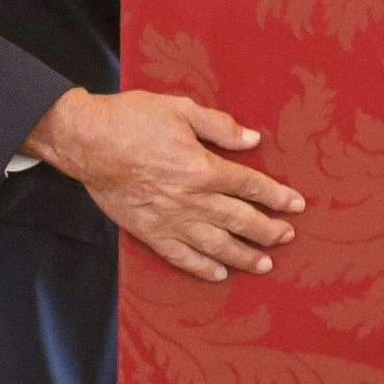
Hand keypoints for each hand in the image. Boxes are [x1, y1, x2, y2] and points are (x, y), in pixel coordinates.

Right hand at [24, 89, 303, 282]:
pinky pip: (182, 257)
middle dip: (269, 230)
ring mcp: (171, 220)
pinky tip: (219, 273)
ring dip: (244, 256)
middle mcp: (192, 199)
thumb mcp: (180, 109)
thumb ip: (219, 126)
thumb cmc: (131, 120)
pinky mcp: (150, 232)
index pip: (251, 186)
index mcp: (203, 168)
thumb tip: (252, 140)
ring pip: (217, 245)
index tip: (296, 205)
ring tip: (264, 263)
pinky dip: (203, 268)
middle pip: (241, 220)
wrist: (87, 142)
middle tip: (287, 237)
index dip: (277, 196)